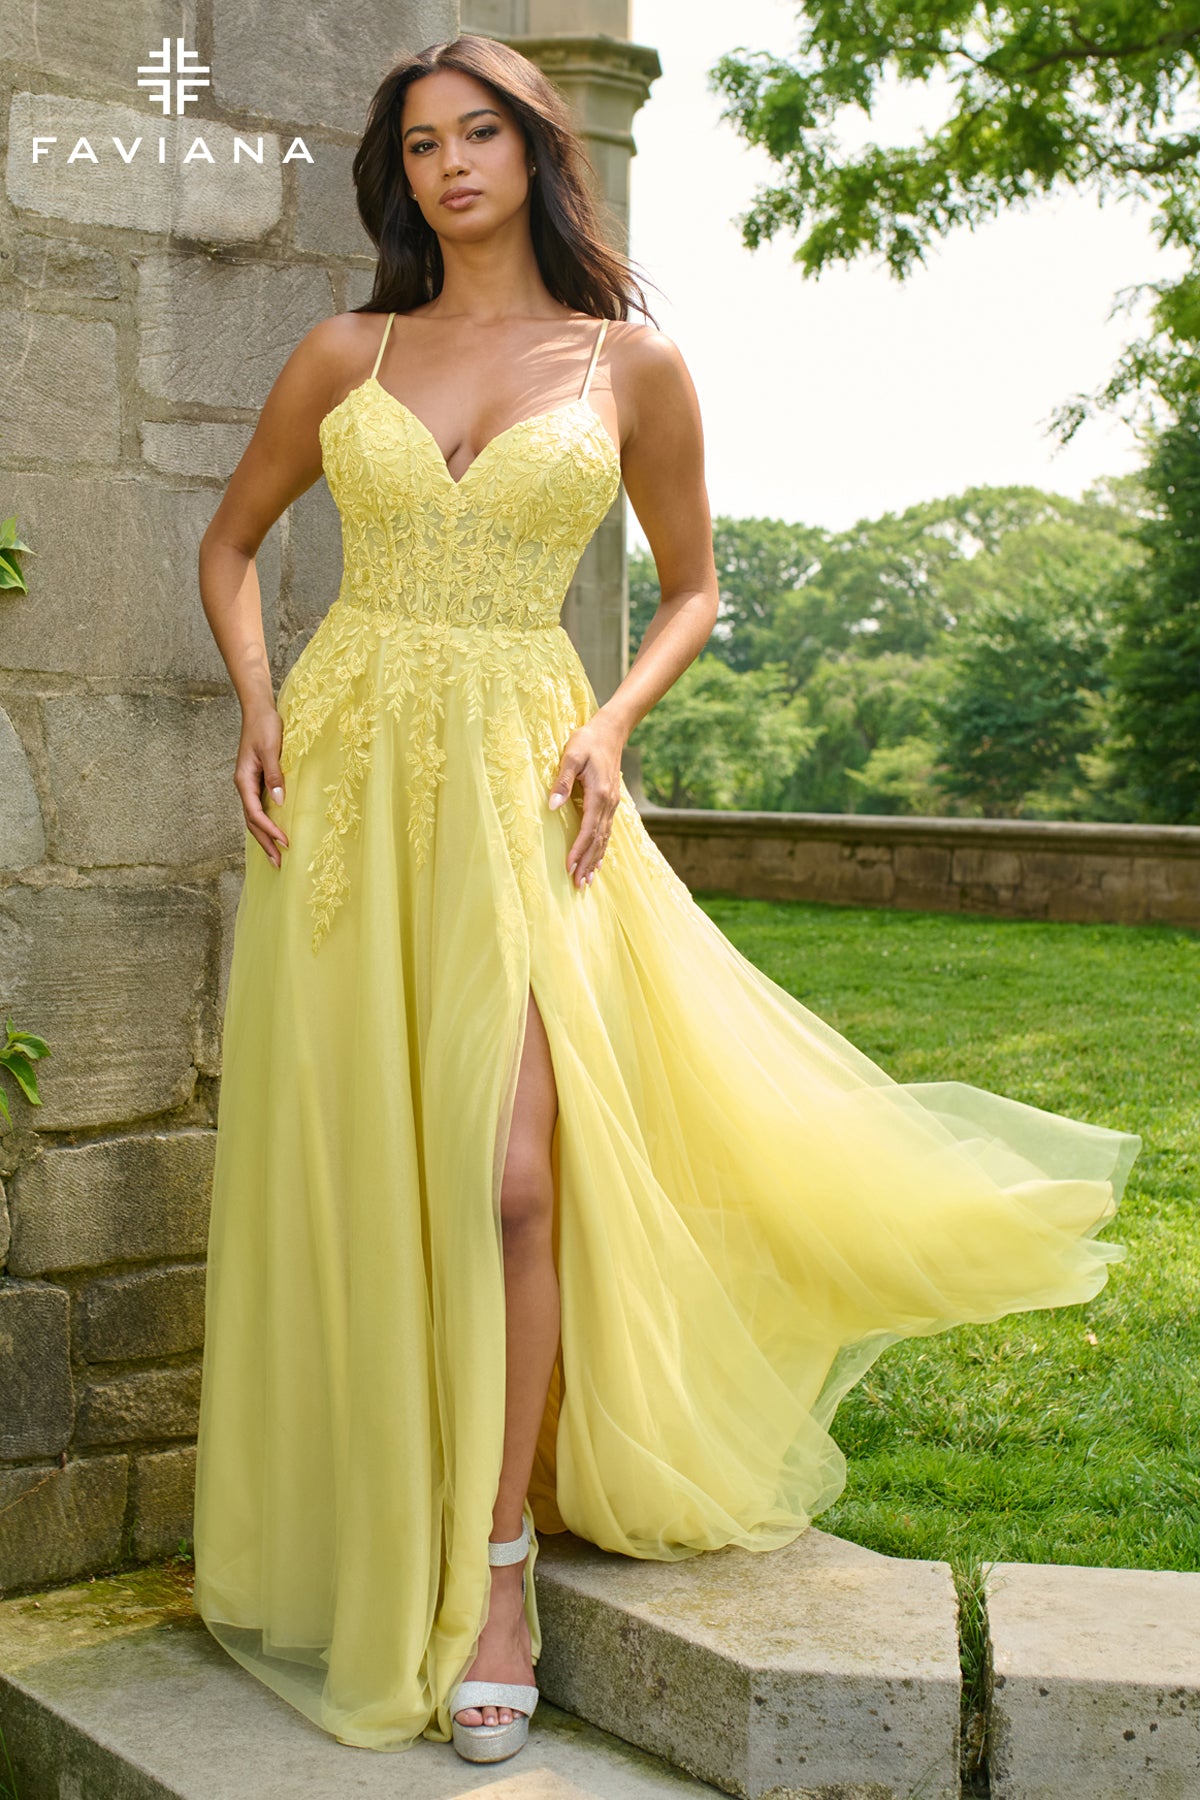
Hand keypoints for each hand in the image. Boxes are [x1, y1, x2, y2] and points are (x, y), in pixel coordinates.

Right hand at [236, 707, 289, 867]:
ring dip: (264, 837)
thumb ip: (275, 775)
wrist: (258, 711)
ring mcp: (249, 784)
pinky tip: (274, 832)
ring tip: (276, 856)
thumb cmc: (265, 727)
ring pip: (254, 817)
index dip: (270, 830)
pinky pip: (259, 808)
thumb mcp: (271, 749)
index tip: (285, 842)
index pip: (255, 814)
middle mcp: (244, 785)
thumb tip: (280, 801)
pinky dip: (266, 823)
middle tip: (278, 863)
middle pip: (252, 822)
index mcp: (244, 780)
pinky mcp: (257, 781)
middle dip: (264, 843)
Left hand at [548, 711, 625, 887]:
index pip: (588, 830)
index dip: (578, 851)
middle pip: (598, 840)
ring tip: (588, 880)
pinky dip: (603, 848)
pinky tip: (599, 860)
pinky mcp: (611, 802)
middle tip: (578, 884)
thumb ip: (561, 782)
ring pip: (604, 838)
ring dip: (596, 860)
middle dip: (587, 863)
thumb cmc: (587, 740)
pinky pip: (607, 830)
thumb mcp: (571, 756)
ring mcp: (612, 804)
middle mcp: (609, 804)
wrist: (610, 730)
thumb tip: (551, 806)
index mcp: (599, 795)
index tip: (568, 867)